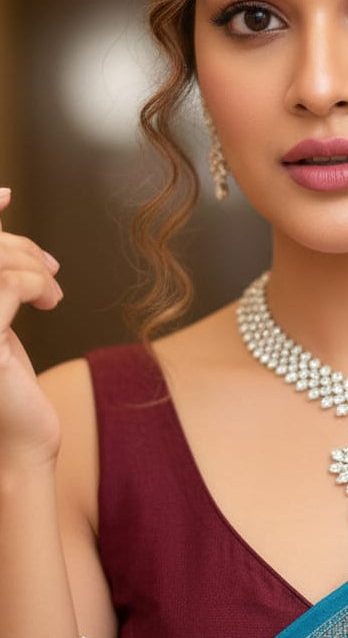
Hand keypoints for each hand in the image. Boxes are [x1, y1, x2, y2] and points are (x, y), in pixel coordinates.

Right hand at [0, 188, 63, 470]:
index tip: (6, 194)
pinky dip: (36, 284)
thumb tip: (2, 197)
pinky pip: (8, 287)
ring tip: (52, 293)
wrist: (20, 443)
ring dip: (31, 267)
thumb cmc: (8, 381)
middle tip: (51, 266)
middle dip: (14, 244)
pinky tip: (51, 303)